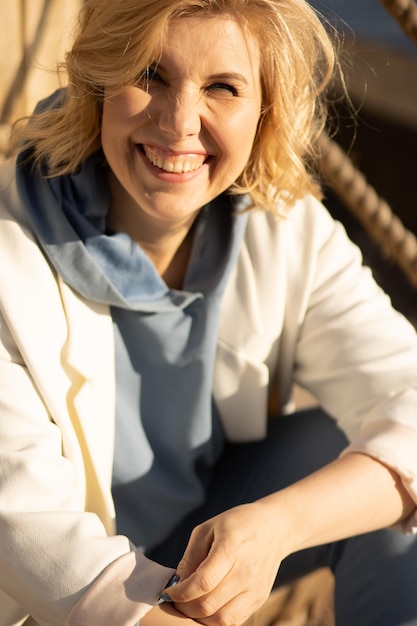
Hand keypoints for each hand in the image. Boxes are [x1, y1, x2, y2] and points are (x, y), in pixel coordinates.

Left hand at [165, 501, 283, 624]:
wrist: (274, 528)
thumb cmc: (236, 524)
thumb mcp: (208, 528)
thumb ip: (191, 557)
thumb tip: (177, 584)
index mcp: (231, 546)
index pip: (203, 582)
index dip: (180, 593)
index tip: (168, 592)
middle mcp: (246, 571)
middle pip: (209, 604)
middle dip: (184, 608)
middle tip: (175, 601)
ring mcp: (255, 588)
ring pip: (221, 619)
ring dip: (199, 618)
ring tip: (190, 605)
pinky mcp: (260, 599)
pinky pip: (233, 621)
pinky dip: (215, 620)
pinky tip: (206, 607)